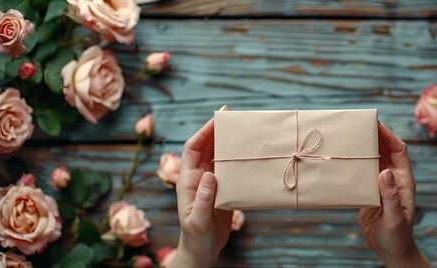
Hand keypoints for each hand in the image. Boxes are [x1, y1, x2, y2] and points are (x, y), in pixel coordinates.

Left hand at [170, 106, 232, 267]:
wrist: (203, 250)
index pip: (192, 148)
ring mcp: (211, 182)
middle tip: (231, 115)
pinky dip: (237, 158)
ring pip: (218, 154)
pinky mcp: (223, 189)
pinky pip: (229, 168)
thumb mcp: (199, 220)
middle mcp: (199, 176)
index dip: (203, 132)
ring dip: (228, 141)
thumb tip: (210, 174)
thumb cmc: (197, 236)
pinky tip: (248, 153)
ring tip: (242, 129)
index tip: (216, 119)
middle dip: (216, 129)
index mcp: (188, 180)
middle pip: (206, 146)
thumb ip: (203, 198)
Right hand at [358, 123, 429, 266]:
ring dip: (363, 148)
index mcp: (404, 181)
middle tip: (357, 125)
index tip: (375, 124)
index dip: (389, 135)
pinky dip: (354, 163)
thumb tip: (384, 171)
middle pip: (385, 150)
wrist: (390, 251)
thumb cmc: (397, 237)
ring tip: (348, 137)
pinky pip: (363, 172)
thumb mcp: (394, 218)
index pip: (399, 150)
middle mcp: (393, 179)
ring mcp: (381, 184)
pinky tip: (343, 160)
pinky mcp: (369, 191)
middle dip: (374, 136)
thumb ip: (390, 195)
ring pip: (373, 159)